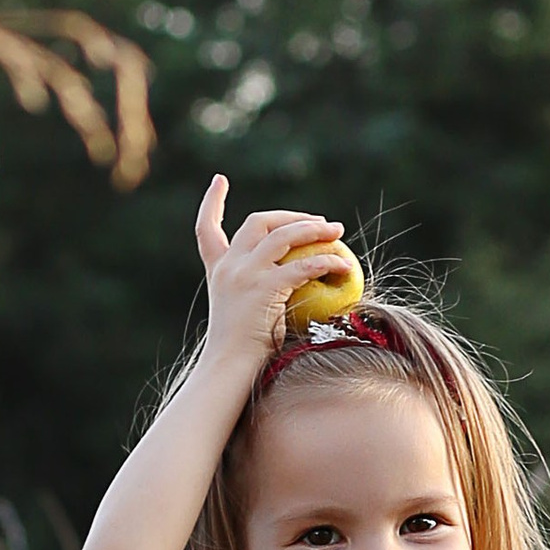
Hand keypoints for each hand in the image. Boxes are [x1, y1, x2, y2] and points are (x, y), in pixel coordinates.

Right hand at [194, 178, 346, 371]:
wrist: (228, 368)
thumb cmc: (240, 354)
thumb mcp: (245, 314)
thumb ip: (260, 292)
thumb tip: (297, 285)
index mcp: (218, 270)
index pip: (206, 229)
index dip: (211, 202)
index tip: (219, 181)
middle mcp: (229, 266)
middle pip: (258, 222)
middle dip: (290, 216)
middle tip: (319, 222)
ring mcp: (245, 274)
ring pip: (283, 235)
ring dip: (313, 229)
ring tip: (337, 232)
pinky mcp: (264, 287)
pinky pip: (303, 266)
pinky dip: (326, 263)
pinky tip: (343, 267)